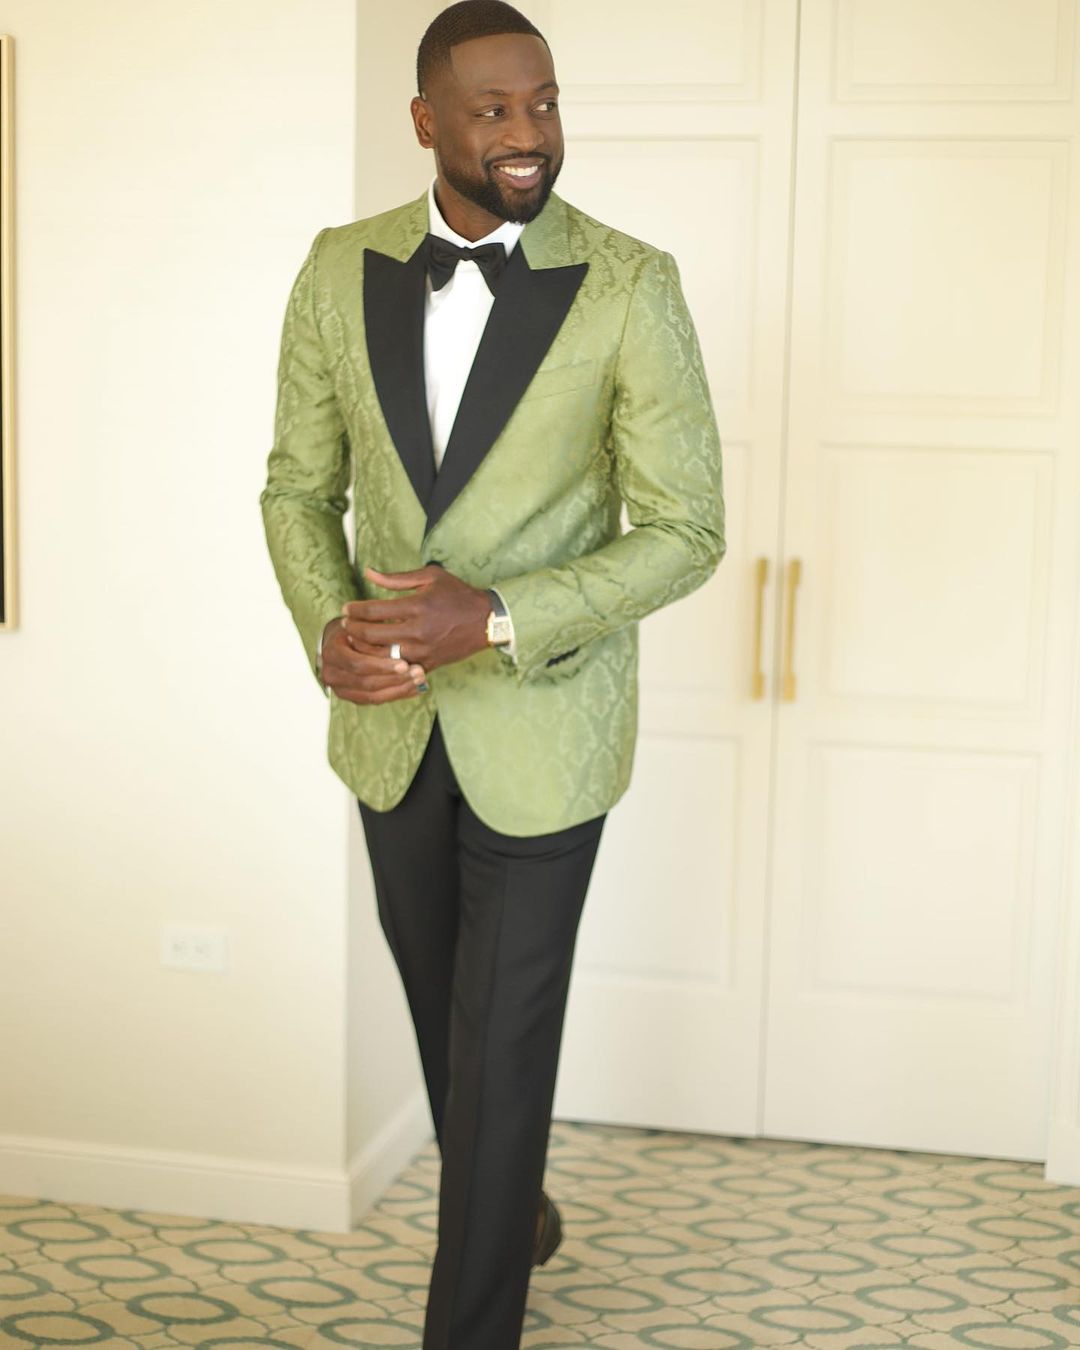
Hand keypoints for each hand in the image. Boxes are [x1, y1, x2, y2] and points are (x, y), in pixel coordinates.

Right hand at [319, 617, 427, 704]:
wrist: (340, 639)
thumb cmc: (355, 627)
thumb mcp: (364, 626)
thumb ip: (374, 638)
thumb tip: (396, 651)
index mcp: (332, 653)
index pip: (358, 664)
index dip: (381, 666)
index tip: (405, 663)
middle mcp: (331, 674)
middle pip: (366, 683)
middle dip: (395, 679)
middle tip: (419, 673)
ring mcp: (340, 689)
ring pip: (373, 696)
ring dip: (400, 689)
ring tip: (421, 680)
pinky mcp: (352, 697)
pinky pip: (377, 700)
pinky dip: (398, 694)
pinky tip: (415, 689)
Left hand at [341, 564, 490, 673]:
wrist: (486, 622)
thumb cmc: (457, 595)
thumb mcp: (430, 577)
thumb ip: (397, 578)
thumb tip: (368, 573)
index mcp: (418, 606)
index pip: (374, 611)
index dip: (354, 610)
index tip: (345, 608)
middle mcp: (418, 631)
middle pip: (372, 635)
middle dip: (352, 629)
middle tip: (344, 623)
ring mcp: (422, 651)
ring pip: (381, 655)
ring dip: (363, 648)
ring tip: (354, 639)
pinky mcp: (428, 664)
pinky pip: (397, 667)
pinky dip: (382, 661)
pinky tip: (372, 654)